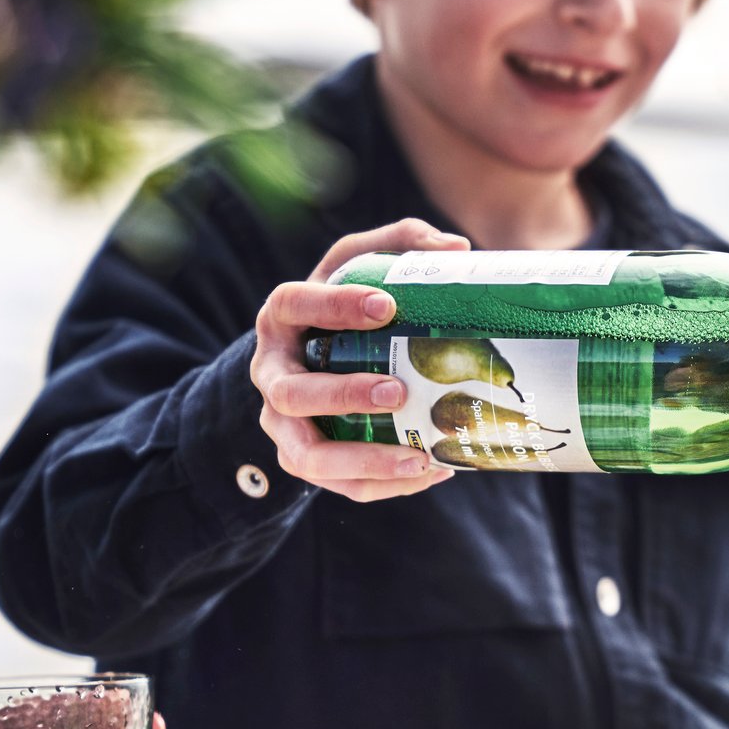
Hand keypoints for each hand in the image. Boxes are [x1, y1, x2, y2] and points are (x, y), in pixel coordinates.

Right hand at [251, 218, 466, 501]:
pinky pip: (340, 485)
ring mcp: (282, 425)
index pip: (293, 305)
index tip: (387, 306)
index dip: (334, 306)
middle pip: (292, 393)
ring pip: (307, 455)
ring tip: (418, 457)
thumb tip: (456, 248)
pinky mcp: (304, 461)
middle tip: (397, 392)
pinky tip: (432, 471)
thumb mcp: (359, 265)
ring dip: (363, 460)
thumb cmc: (342, 308)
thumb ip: (401, 243)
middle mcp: (272, 375)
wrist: (308, 362)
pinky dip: (386, 485)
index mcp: (282, 321)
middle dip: (343, 396)